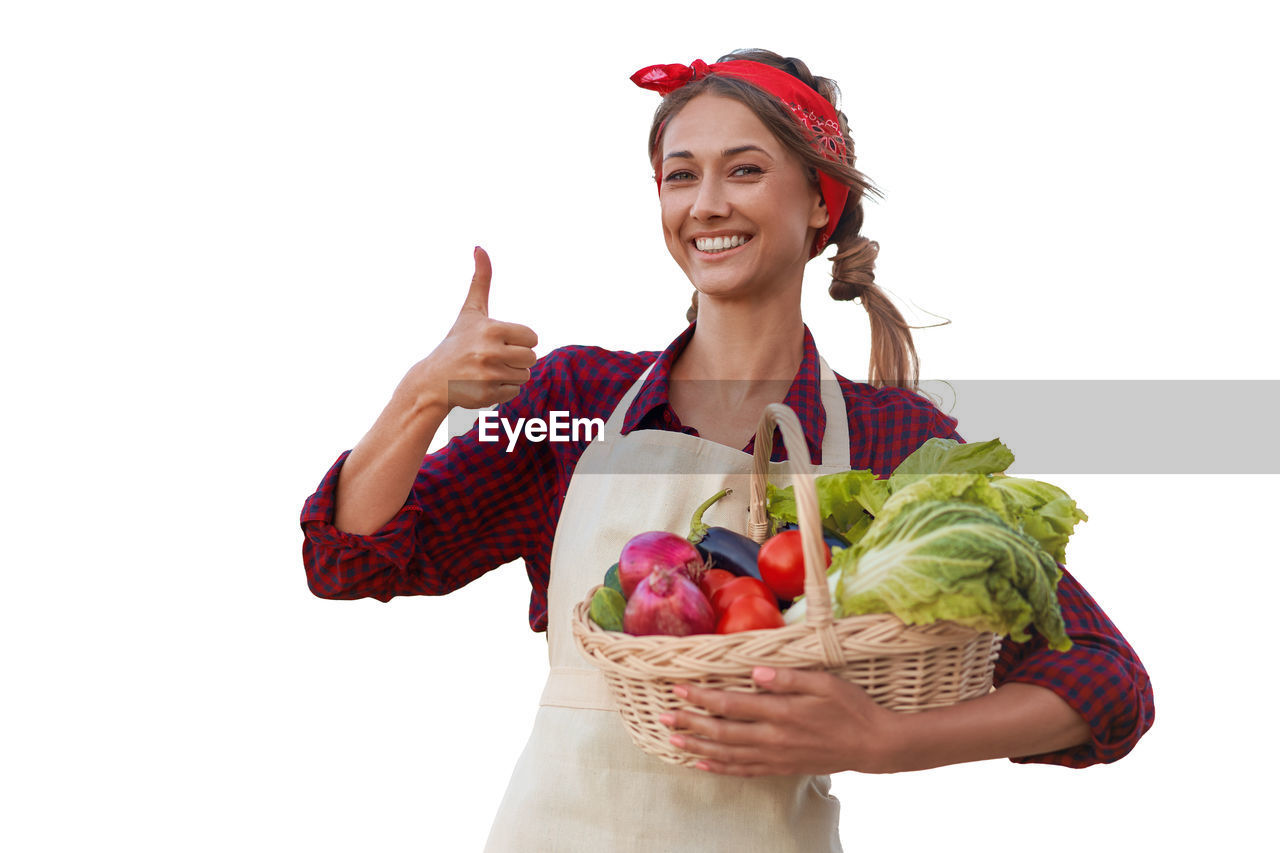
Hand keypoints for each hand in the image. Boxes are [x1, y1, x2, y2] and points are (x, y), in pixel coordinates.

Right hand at [401, 246, 539, 410]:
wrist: (433, 380)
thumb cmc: (457, 342)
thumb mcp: (471, 311)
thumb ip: (481, 280)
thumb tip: (479, 247)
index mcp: (492, 329)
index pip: (532, 338)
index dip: (519, 340)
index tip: (500, 341)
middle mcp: (490, 352)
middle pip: (531, 358)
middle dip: (516, 359)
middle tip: (493, 358)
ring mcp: (488, 375)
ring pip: (524, 376)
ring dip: (510, 375)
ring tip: (487, 371)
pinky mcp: (487, 395)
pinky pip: (514, 392)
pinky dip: (502, 390)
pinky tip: (483, 384)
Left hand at [660, 666, 902, 776]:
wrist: (874, 745)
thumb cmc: (851, 707)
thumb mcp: (824, 682)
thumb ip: (787, 677)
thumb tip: (753, 671)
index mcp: (781, 712)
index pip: (730, 704)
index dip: (701, 697)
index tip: (678, 689)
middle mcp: (773, 738)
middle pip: (721, 732)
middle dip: (689, 724)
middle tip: (662, 717)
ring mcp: (776, 756)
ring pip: (728, 755)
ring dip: (697, 748)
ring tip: (673, 741)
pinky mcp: (782, 768)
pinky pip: (744, 771)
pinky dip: (720, 769)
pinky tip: (703, 765)